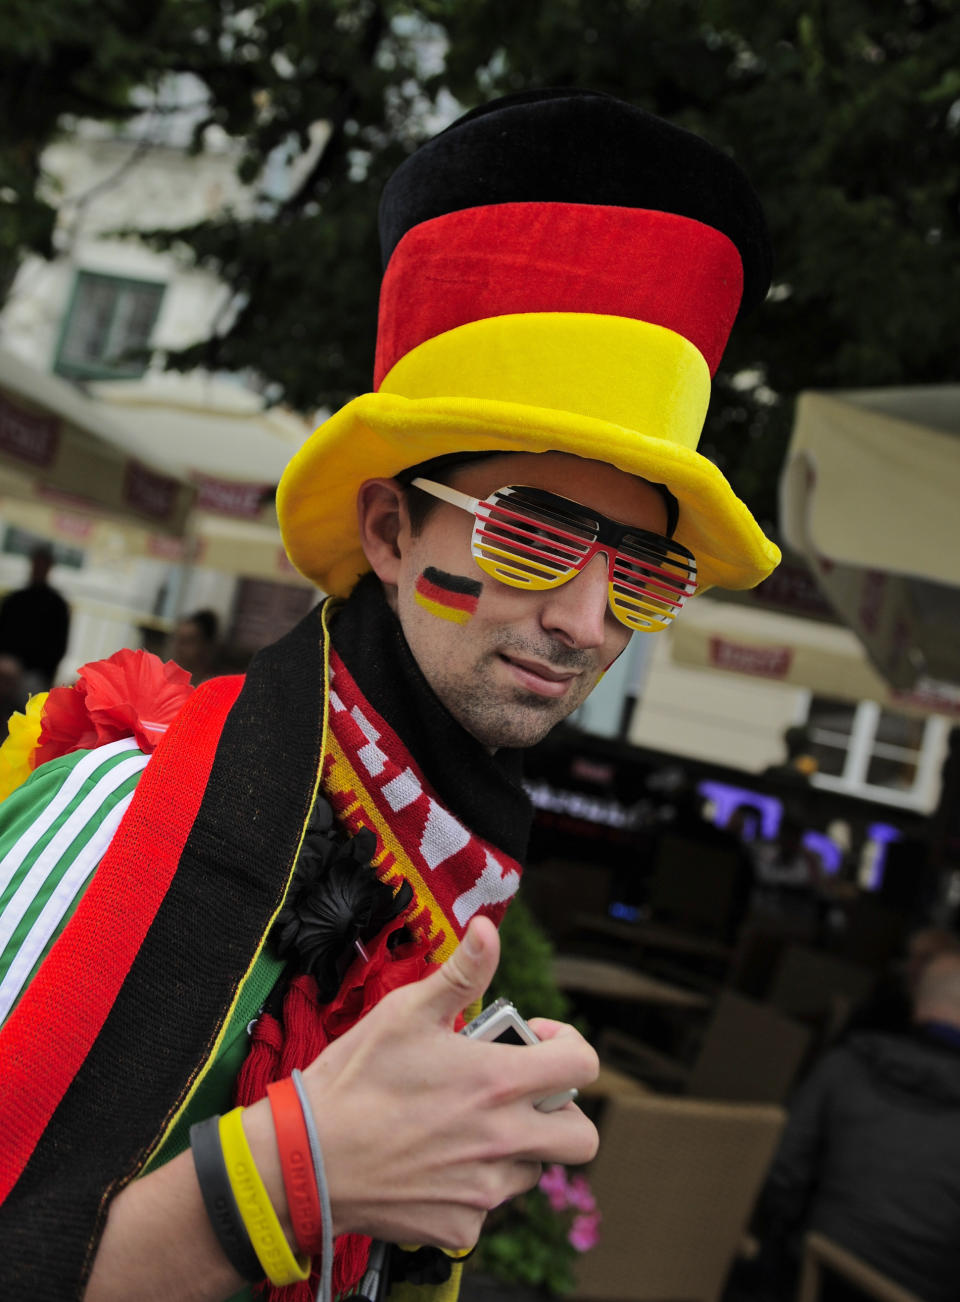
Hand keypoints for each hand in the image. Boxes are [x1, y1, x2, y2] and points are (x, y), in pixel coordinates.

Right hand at [301, 915, 598, 1249]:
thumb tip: (487, 930)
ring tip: (464, 1125)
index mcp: (498, 1082)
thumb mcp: (405, 1012)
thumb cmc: (353, 1081)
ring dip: (514, 1148)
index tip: (536, 1043)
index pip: (583, 1067)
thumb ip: (460, 973)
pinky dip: (470, 1186)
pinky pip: (486, 1206)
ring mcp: (484, 1190)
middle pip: (581, 1137)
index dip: (568, 1047)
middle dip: (562, 1113)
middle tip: (520, 1096)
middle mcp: (503, 1140)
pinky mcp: (460, 1226)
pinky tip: (433, 1163)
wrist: (304, 1160)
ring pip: (532, 1170)